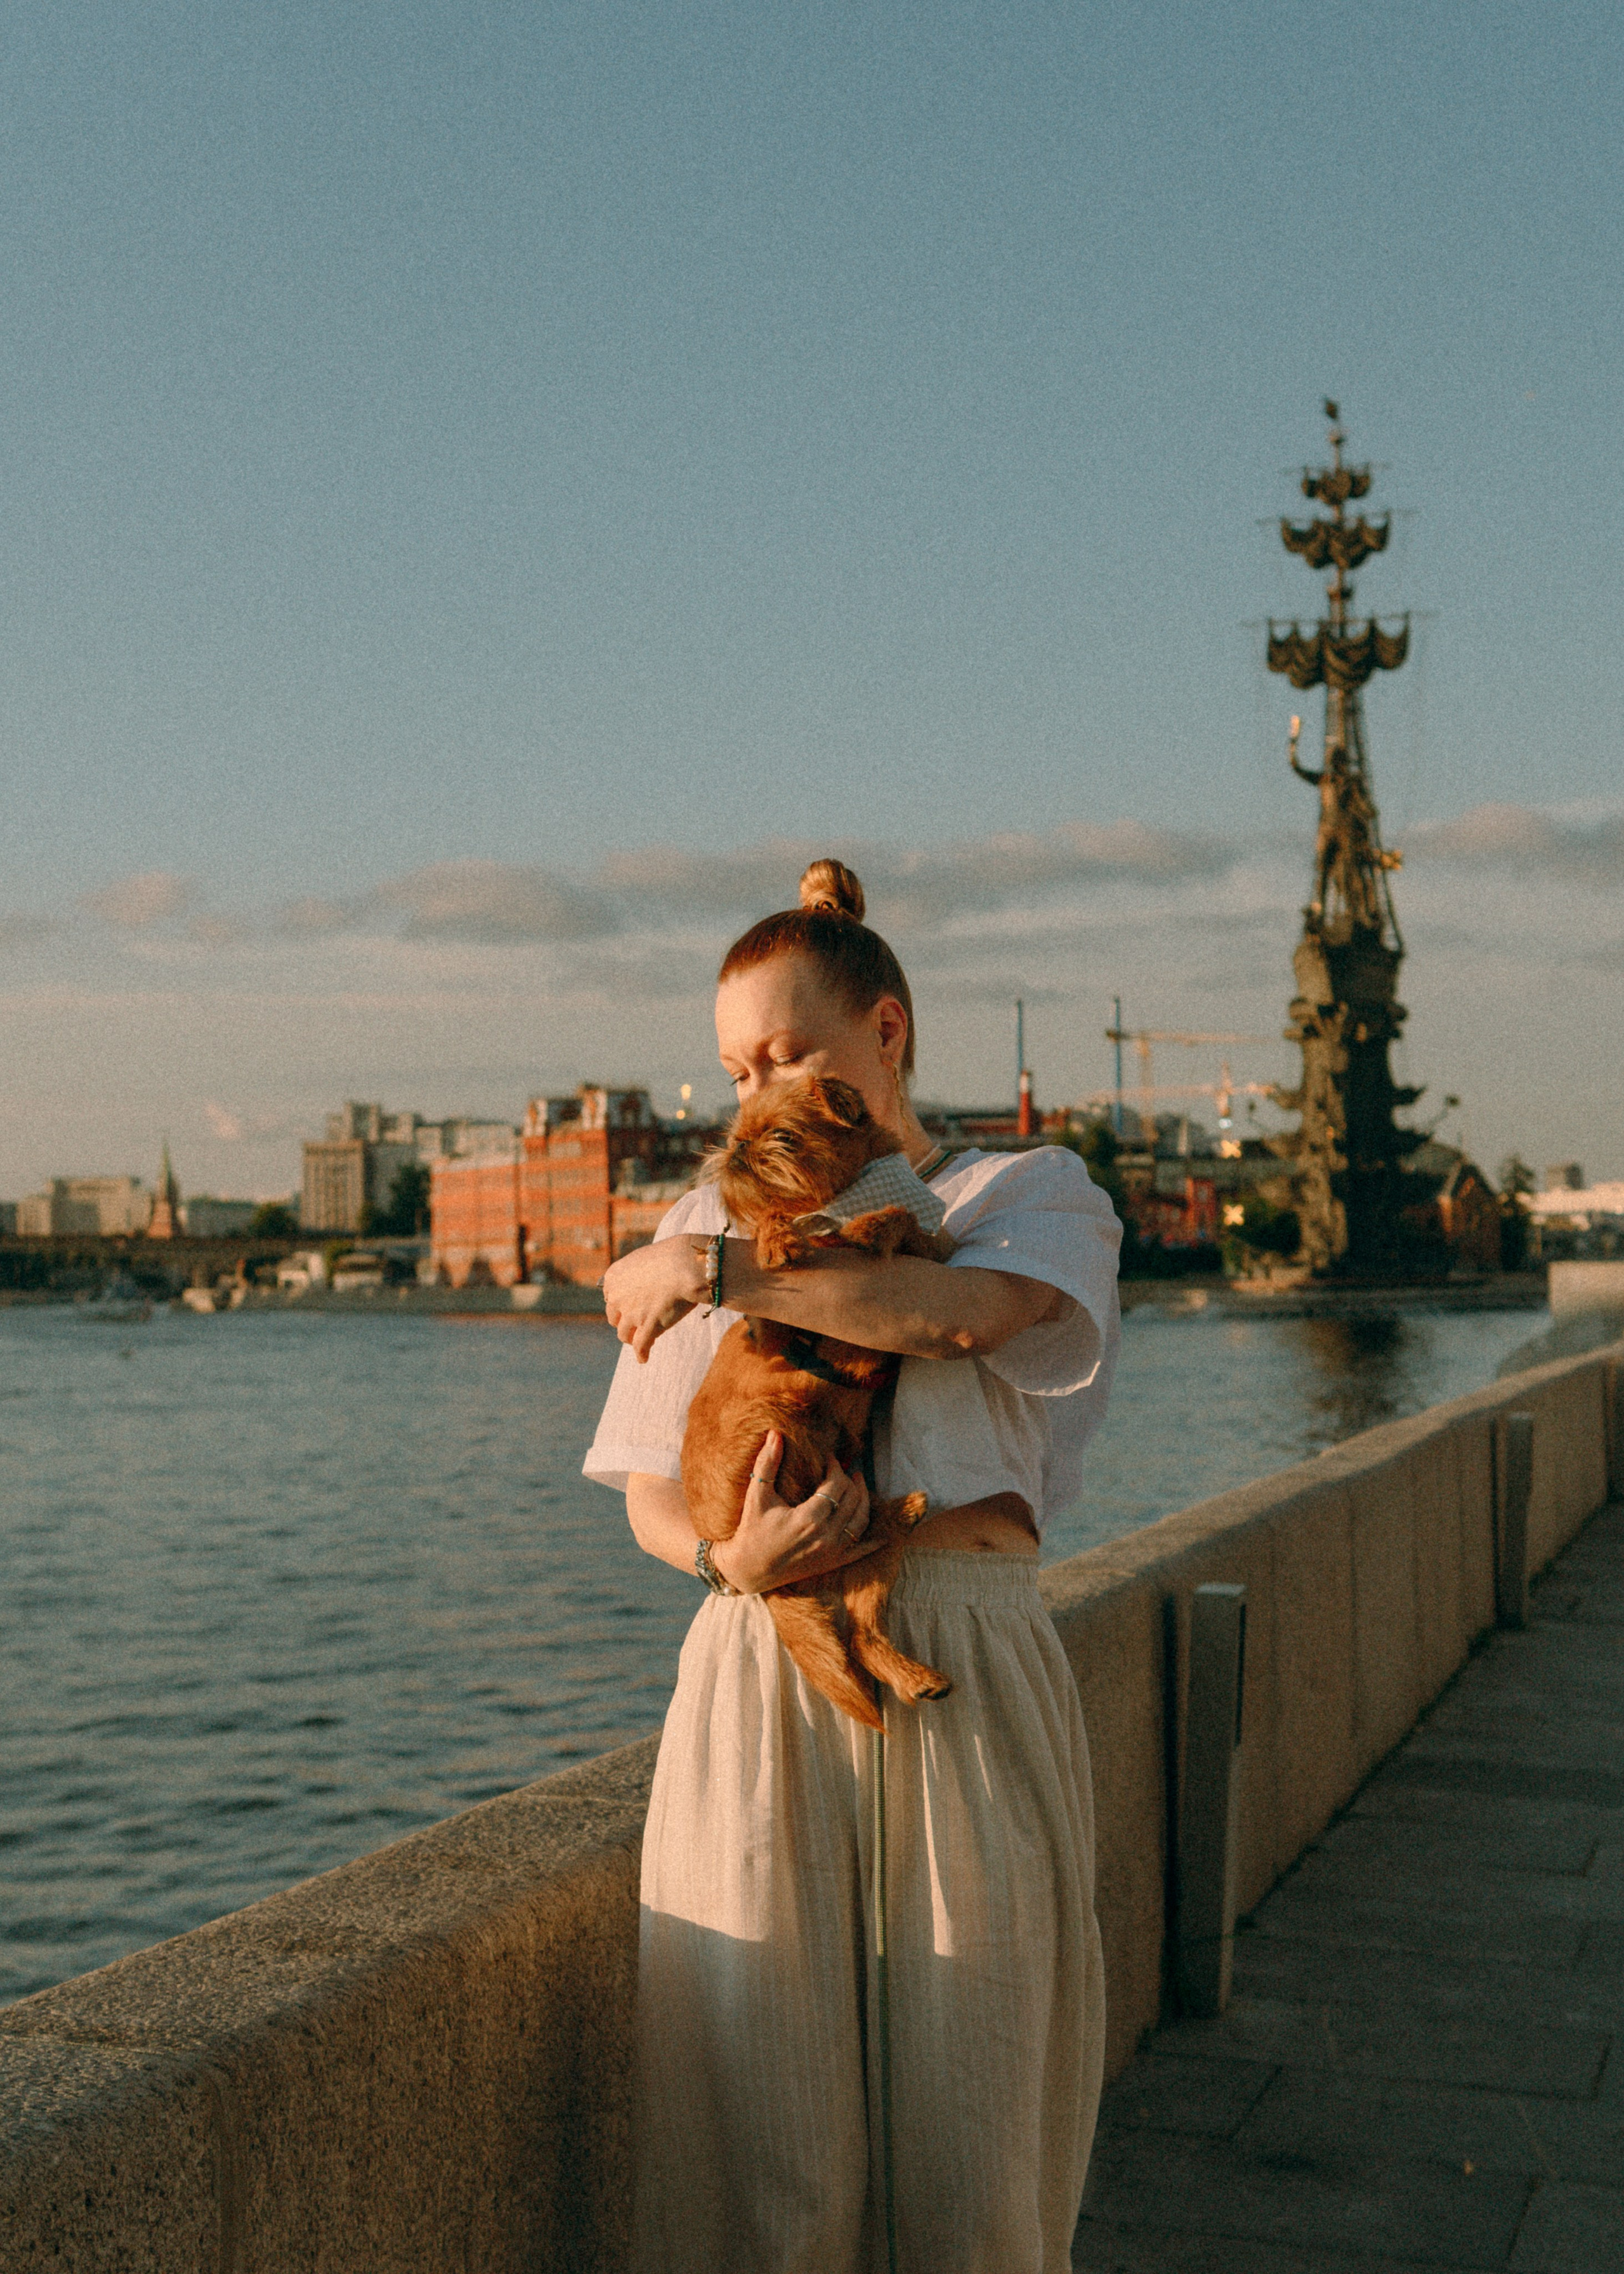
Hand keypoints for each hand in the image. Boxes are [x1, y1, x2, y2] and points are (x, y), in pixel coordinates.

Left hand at [602, 1235, 710, 1361]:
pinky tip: (644, 1358)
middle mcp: (617, 1296)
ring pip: (624, 1334)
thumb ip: (637, 1274)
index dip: (622, 1305)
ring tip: (642, 1341)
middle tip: (638, 1324)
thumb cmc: (672, 1257)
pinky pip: (640, 1346)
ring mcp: (631, 1314)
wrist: (685, 1264)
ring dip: (632, 1338)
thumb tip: (642, 1287)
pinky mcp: (647, 1327)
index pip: (610, 1299)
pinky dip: (641, 1354)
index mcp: (613, 1277)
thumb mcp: (645, 1260)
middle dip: (625, 1322)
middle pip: (614, 1318)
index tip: (632, 1308)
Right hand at [710, 1430, 871, 1594]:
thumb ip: (767, 1463)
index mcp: (809, 1518)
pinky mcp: (833, 1563)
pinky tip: (882, 1534)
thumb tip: (775, 1433)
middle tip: (841, 1469)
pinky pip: (861, 1551)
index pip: (836, 1484)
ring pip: (861, 1521)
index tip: (828, 1457)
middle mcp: (826, 1536)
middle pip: (852, 1499)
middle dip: (850, 1480)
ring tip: (858, 1483)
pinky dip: (874, 1542)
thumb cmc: (751, 1530)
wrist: (748, 1570)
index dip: (835, 1466)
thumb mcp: (757, 1495)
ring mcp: (832, 1552)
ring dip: (863, 1500)